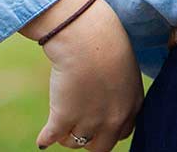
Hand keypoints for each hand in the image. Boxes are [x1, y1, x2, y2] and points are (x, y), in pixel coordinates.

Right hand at [23, 0, 143, 149]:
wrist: (88, 37)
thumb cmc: (104, 42)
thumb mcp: (123, 68)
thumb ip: (119, 88)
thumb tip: (105, 96)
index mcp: (132, 105)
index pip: (121, 133)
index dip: (107, 129)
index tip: (96, 124)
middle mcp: (114, 119)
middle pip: (100, 146)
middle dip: (89, 138)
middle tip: (76, 126)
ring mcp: (90, 122)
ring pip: (75, 142)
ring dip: (66, 135)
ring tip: (59, 121)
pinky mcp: (64, 119)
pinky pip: (51, 138)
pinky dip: (45, 138)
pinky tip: (44, 136)